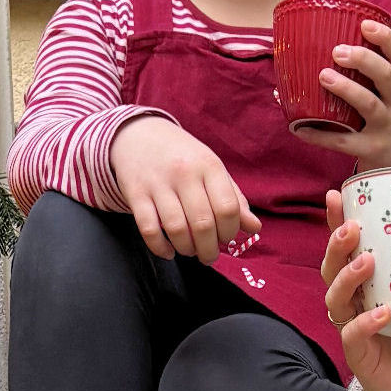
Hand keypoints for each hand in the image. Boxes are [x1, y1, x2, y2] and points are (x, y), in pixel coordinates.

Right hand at [109, 115, 261, 262]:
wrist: (138, 135)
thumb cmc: (183, 157)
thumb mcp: (211, 169)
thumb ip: (234, 198)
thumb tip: (254, 228)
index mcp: (208, 165)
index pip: (228, 208)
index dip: (230, 231)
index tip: (226, 239)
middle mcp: (184, 173)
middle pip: (203, 224)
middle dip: (209, 249)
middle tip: (209, 255)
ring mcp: (158, 183)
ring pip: (176, 229)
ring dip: (187, 249)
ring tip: (190, 251)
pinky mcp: (136, 194)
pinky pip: (149, 229)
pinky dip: (161, 247)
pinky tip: (169, 251)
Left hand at [294, 19, 390, 168]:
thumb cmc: (387, 121)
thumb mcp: (390, 98)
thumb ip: (369, 77)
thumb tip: (319, 53)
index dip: (386, 39)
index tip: (365, 24)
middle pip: (386, 77)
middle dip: (363, 60)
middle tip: (337, 51)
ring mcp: (385, 128)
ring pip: (369, 105)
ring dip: (346, 89)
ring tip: (324, 76)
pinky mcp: (370, 150)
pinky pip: (343, 141)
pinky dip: (320, 134)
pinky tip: (300, 128)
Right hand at [321, 189, 390, 390]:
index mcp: (370, 284)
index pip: (347, 248)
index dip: (337, 222)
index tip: (336, 194)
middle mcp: (355, 303)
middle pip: (331, 268)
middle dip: (336, 245)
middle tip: (353, 228)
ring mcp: (353, 328)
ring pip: (335, 298)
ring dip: (348, 277)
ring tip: (368, 262)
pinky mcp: (358, 356)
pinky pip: (353, 335)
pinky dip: (366, 323)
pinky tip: (384, 313)